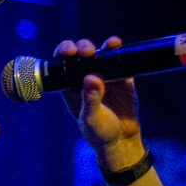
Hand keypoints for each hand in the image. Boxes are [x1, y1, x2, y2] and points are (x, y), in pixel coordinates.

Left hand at [55, 36, 143, 170]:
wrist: (122, 141)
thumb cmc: (99, 133)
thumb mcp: (92, 119)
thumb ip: (91, 100)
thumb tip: (91, 77)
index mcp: (70, 86)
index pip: (63, 63)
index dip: (64, 52)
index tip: (69, 51)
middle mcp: (85, 77)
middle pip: (81, 54)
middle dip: (83, 47)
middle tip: (88, 52)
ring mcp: (105, 75)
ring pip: (101, 53)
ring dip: (103, 46)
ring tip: (109, 45)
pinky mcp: (122, 77)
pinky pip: (120, 60)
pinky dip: (119, 50)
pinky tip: (117, 46)